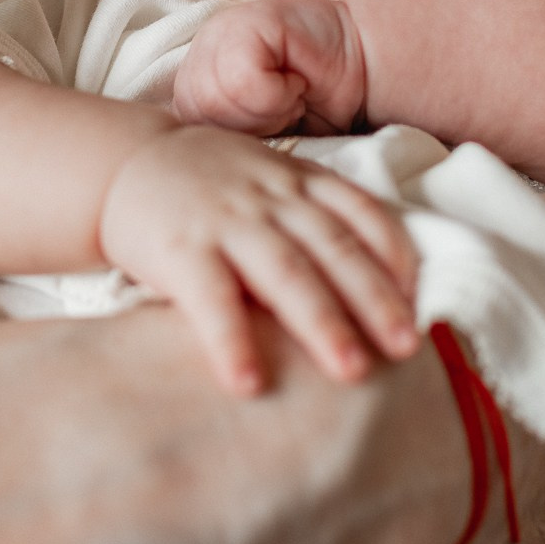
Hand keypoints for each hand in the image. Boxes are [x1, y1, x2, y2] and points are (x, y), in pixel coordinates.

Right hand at [99, 128, 417, 393]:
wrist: (124, 162)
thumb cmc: (211, 182)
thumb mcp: (271, 178)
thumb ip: (314, 214)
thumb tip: (378, 282)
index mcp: (299, 180)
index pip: (364, 214)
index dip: (396, 257)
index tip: (420, 301)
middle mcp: (272, 197)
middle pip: (334, 249)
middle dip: (374, 299)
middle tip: (406, 347)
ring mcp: (227, 220)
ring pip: (285, 272)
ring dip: (322, 322)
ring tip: (352, 371)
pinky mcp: (180, 248)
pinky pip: (210, 298)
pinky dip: (231, 340)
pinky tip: (248, 381)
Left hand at [174, 0, 365, 137]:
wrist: (363, 70)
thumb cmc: (313, 106)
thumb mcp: (258, 130)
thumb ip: (222, 134)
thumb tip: (201, 159)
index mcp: (194, 80)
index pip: (185, 129)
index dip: (233, 137)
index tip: (268, 122)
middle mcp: (200, 52)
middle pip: (199, 112)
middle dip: (250, 123)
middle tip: (284, 106)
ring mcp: (220, 32)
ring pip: (221, 96)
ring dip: (267, 107)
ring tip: (290, 92)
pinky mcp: (246, 23)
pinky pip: (245, 79)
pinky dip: (279, 92)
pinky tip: (296, 79)